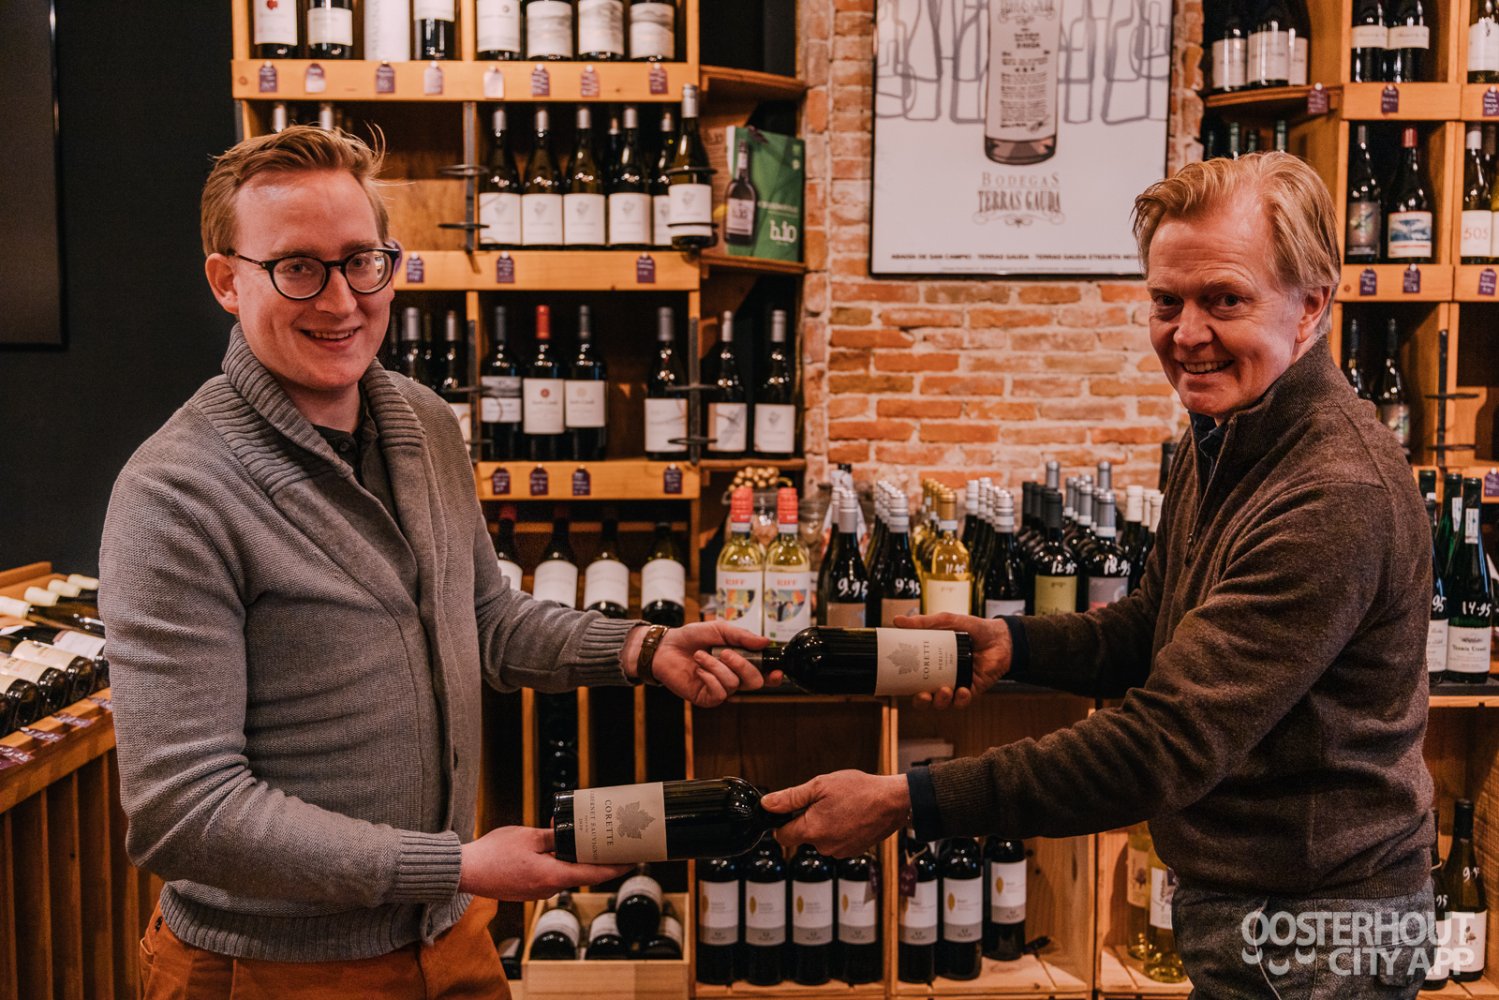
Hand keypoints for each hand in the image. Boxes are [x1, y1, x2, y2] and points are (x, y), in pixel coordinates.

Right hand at [458, 826, 629, 900]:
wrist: (465, 872)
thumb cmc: (494, 854)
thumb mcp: (529, 837)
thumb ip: (553, 836)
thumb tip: (570, 833)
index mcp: (553, 876)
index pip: (594, 873)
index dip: (615, 868)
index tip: (632, 861)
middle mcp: (548, 889)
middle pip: (581, 874)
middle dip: (597, 860)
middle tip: (613, 846)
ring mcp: (537, 892)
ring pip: (564, 875)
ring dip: (575, 861)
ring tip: (586, 843)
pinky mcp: (527, 890)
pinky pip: (550, 876)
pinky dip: (558, 864)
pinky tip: (557, 850)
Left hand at [643, 622, 780, 706]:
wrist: (666, 646)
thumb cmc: (692, 637)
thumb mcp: (720, 629)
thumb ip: (742, 636)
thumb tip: (765, 641)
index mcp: (740, 662)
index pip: (763, 674)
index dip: (774, 676)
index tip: (777, 671)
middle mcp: (733, 677)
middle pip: (754, 682)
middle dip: (743, 665)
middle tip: (724, 652)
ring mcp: (720, 689)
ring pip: (734, 684)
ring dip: (716, 666)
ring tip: (701, 655)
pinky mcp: (706, 698)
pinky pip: (719, 693)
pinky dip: (709, 677)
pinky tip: (699, 669)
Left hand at [761, 770, 909, 857]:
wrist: (893, 802)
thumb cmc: (859, 791)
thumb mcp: (820, 786)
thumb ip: (790, 798)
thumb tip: (767, 804)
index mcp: (812, 830)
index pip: (782, 836)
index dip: (783, 822)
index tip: (791, 810)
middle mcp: (824, 846)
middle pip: (803, 836)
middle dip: (808, 820)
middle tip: (825, 802)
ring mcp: (839, 852)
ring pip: (821, 839)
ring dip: (825, 825)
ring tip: (841, 808)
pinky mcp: (852, 851)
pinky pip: (836, 842)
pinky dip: (839, 830)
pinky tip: (850, 816)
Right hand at [893, 613, 1010, 707]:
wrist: (1001, 636)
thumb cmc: (973, 629)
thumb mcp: (947, 622)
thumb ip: (924, 623)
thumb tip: (897, 620)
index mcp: (933, 663)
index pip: (914, 678)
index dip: (905, 685)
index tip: (900, 683)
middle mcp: (943, 676)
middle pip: (927, 697)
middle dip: (922, 701)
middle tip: (923, 695)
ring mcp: (957, 684)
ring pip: (944, 703)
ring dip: (941, 701)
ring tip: (945, 690)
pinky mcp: (973, 690)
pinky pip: (963, 701)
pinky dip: (961, 699)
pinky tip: (963, 690)